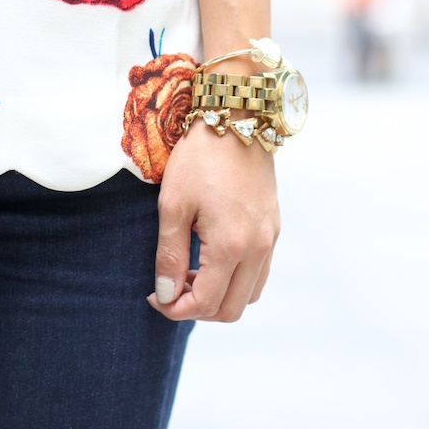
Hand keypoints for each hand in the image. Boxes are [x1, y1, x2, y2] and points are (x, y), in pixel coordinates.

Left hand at [147, 121, 280, 321]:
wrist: (236, 118)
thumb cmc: (199, 157)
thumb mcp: (172, 204)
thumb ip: (168, 256)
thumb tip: (166, 295)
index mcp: (230, 244)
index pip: (204, 303)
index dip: (174, 308)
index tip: (154, 296)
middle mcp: (258, 247)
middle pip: (231, 310)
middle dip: (197, 309)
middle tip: (170, 288)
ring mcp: (270, 238)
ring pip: (250, 295)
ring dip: (220, 296)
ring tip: (191, 273)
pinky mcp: (274, 227)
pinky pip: (260, 272)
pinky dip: (237, 279)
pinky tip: (212, 258)